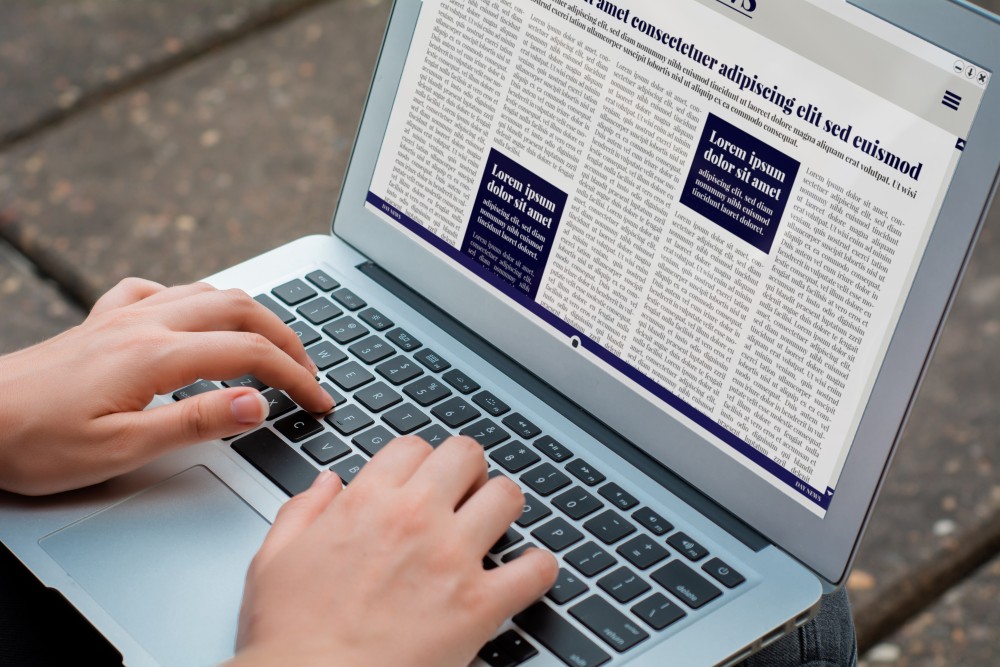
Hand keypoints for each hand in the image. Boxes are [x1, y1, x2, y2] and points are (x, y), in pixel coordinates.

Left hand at [0, 278, 332, 494]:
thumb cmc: (36, 441)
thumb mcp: (122, 448)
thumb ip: (196, 422)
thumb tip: (258, 404)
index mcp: (157, 355)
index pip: (251, 355)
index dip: (296, 377)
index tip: (320, 401)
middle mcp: (146, 323)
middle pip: (242, 311)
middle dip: (288, 339)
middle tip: (309, 373)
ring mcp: (124, 315)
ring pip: (209, 292)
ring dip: (252, 316)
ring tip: (272, 346)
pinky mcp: (103, 320)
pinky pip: (161, 291)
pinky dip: (194, 300)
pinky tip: (194, 320)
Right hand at [231, 436, 558, 666]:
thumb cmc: (291, 636)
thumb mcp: (274, 560)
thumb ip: (303, 512)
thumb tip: (328, 484)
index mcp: (367, 502)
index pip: (413, 446)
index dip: (420, 460)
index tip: (422, 478)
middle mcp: (416, 518)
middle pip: (466, 454)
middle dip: (468, 469)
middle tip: (463, 491)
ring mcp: (453, 558)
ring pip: (507, 496)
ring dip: (503, 506)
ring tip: (494, 524)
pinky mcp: (480, 604)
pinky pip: (536, 568)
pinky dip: (539, 568)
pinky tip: (526, 572)